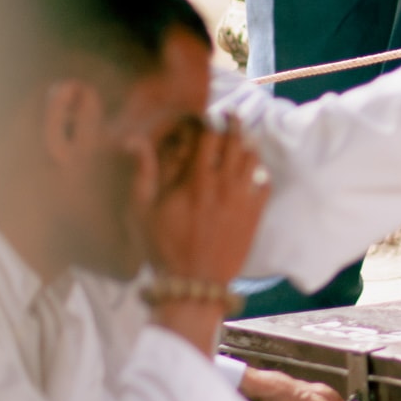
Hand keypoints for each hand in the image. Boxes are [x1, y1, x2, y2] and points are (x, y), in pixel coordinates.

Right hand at [137, 116, 268, 284]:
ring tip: (243, 138)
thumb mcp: (141, 212)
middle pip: (236, 141)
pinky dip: (261, 172)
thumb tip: (135, 141)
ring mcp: (242, 199)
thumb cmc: (163, 248)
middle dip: (233, 124)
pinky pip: (265, 183)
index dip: (208, 122)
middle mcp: (223, 184)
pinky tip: (253, 171)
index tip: (206, 117)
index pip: (209, 137)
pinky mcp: (255, 214)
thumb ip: (143, 173)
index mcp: (195, 180)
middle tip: (230, 116)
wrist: (194, 283)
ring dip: (248, 145)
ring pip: (253, 159)